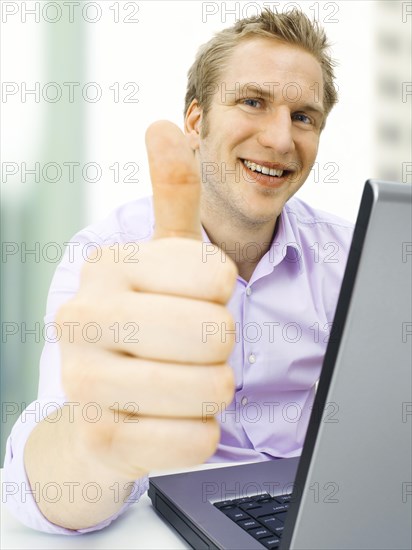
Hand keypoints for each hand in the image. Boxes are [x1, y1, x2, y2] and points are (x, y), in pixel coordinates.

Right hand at [57, 121, 237, 479]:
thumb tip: (164, 126)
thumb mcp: (160, 257)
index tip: (193, 299)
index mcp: (107, 266)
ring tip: (183, 381)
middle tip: (194, 347)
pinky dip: (200, 432)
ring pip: (211, 388)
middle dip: (220, 343)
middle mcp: (84, 317)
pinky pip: (196, 439)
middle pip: (215, 331)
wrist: (103, 402)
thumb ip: (171, 195)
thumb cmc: (145, 320)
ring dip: (213, 387)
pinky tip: (169, 418)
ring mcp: (85, 382)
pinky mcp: (101, 440)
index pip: (217, 275)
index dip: (221, 292)